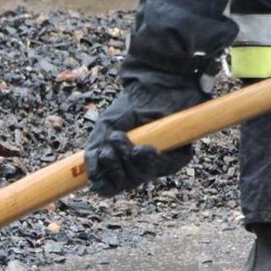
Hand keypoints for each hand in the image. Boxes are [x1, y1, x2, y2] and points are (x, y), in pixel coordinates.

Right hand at [84, 70, 210, 196]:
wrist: (155, 83)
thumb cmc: (130, 105)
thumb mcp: (106, 127)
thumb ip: (94, 152)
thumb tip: (91, 179)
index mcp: (123, 162)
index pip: (113, 186)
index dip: (104, 186)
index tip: (96, 179)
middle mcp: (142, 165)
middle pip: (126, 183)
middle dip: (114, 168)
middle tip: (109, 148)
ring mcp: (160, 161)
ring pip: (142, 176)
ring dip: (128, 161)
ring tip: (121, 138)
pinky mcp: (180, 156)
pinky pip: (164, 168)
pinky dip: (148, 159)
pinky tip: (142, 148)